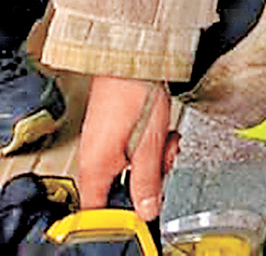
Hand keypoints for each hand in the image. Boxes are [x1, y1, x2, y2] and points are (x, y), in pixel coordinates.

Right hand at [78, 77, 173, 220]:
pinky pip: (131, 148)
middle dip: (149, 178)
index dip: (123, 214)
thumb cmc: (134, 91)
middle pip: (121, 189)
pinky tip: (161, 129)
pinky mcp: (113, 130)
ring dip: (153, 157)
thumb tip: (147, 211)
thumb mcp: (148, 145)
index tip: (144, 206)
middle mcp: (93, 159)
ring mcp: (102, 143)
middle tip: (164, 159)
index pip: (100, 213)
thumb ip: (147, 183)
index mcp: (96, 170)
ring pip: (130, 167)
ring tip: (166, 138)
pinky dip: (149, 142)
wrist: (130, 55)